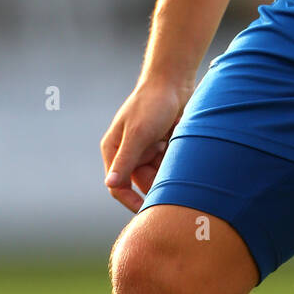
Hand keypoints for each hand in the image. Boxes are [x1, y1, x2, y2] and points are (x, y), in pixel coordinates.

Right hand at [100, 79, 187, 213]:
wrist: (175, 80)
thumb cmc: (153, 103)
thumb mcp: (138, 133)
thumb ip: (125, 160)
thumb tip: (110, 184)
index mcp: (114, 148)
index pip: (117, 185)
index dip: (131, 201)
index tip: (148, 213)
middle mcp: (129, 151)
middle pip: (140, 182)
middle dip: (156, 186)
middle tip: (174, 190)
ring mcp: (147, 148)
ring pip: (157, 174)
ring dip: (168, 173)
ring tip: (179, 160)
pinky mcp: (163, 144)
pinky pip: (169, 164)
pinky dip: (176, 163)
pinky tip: (183, 152)